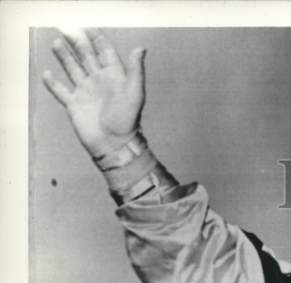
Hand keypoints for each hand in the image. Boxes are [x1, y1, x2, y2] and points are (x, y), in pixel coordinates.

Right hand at [42, 28, 145, 157]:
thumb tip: (141, 48)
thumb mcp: (135, 93)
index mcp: (113, 76)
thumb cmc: (127, 120)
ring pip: (72, 69)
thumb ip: (135, 70)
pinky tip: (47, 74)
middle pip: (85, 56)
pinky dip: (53, 83)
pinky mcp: (74, 105)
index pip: (104, 51)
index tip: (88, 27)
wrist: (114, 145)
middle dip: (77, 42)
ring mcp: (85, 93)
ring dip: (64, 56)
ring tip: (57, 43)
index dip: (97, 38)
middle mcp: (98, 82)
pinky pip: (61, 91)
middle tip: (67, 29)